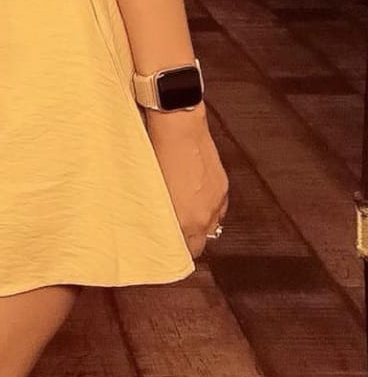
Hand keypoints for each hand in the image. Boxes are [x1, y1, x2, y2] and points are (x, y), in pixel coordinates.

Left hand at [147, 107, 227, 257]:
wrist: (178, 126)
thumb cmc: (157, 151)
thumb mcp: (153, 188)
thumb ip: (160, 211)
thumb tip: (158, 221)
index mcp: (183, 219)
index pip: (185, 251)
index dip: (176, 249)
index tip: (168, 246)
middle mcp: (203, 216)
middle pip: (200, 244)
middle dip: (190, 242)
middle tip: (176, 234)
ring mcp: (216, 202)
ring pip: (212, 226)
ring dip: (200, 224)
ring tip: (186, 214)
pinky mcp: (223, 187)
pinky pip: (219, 208)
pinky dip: (210, 208)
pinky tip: (197, 199)